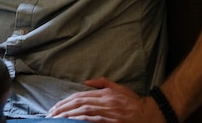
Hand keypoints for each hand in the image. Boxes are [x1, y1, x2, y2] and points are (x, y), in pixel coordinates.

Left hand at [46, 77, 162, 122]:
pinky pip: (94, 120)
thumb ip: (102, 83)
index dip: (66, 102)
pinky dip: (81, 121)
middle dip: (63, 109)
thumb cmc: (134, 103)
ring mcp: (109, 112)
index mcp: (105, 93)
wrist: (151, 114)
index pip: (80, 96)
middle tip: (51, 114)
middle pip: (79, 103)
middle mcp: (106, 101)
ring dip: (68, 115)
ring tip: (56, 119)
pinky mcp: (112, 122)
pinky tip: (72, 122)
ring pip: (84, 112)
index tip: (56, 107)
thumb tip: (85, 82)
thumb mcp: (118, 89)